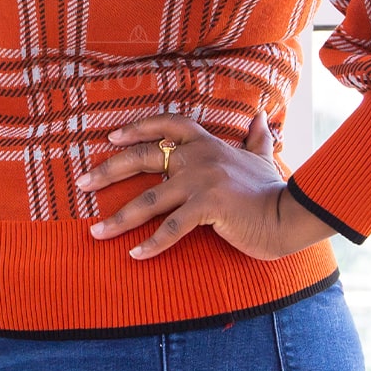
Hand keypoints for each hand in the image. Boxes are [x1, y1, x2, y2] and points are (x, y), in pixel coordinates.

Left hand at [79, 111, 333, 260]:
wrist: (290, 215)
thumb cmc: (273, 190)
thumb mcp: (262, 156)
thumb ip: (256, 137)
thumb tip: (261, 115)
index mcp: (207, 143)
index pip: (167, 124)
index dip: (137, 128)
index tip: (111, 137)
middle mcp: (199, 157)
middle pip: (144, 157)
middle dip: (107, 170)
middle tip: (80, 182)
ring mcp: (202, 182)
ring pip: (149, 200)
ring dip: (118, 218)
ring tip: (95, 232)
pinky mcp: (207, 208)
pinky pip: (171, 228)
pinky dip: (150, 244)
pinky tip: (134, 255)